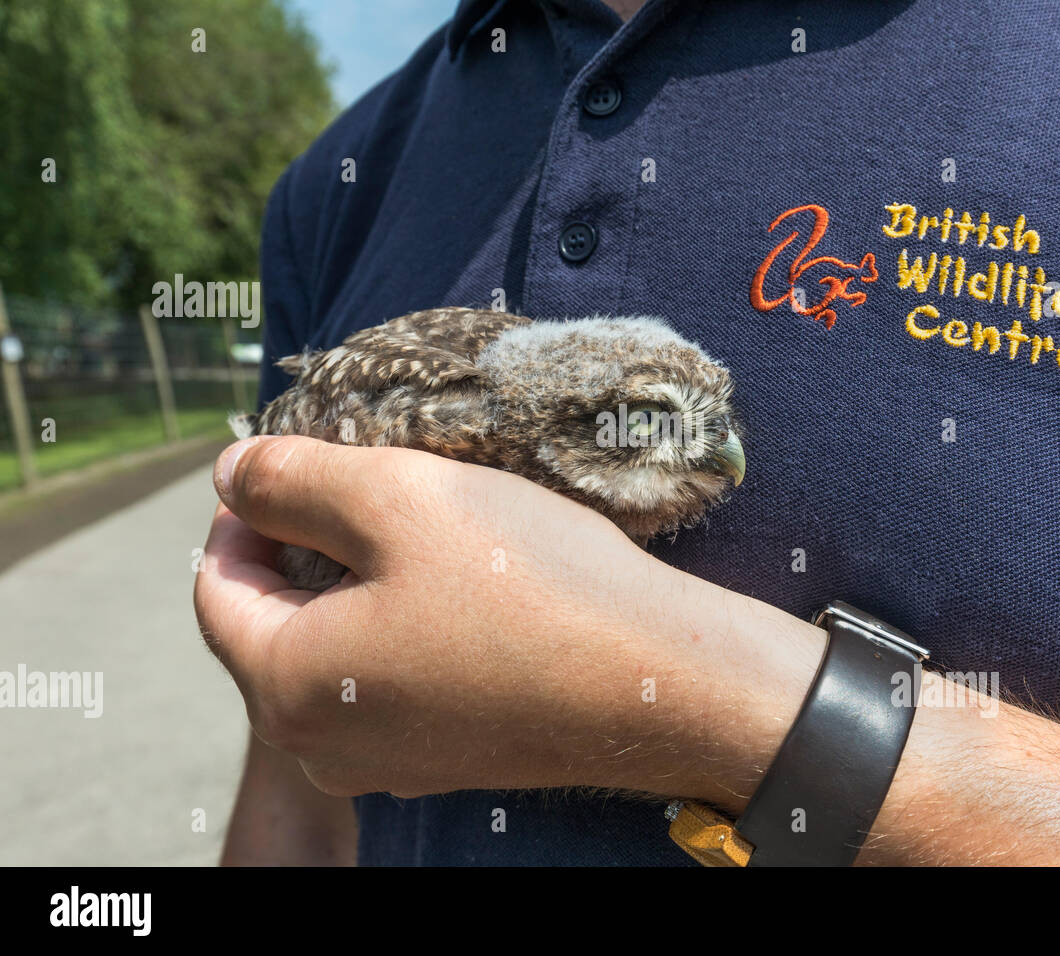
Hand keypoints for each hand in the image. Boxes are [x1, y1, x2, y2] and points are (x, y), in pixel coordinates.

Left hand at [194, 436, 821, 805]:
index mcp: (286, 688)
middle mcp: (323, 747)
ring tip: (417, 527)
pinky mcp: (450, 759)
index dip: (243, 512)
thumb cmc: (528, 585)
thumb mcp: (398, 497)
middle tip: (360, 482)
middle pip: (274, 625)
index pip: (216, 588)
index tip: (289, 460)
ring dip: (358, 584)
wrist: (661, 682)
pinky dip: (405, 625)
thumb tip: (231, 472)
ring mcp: (391, 763)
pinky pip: (395, 681)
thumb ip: (293, 478)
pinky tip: (463, 585)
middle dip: (302, 547)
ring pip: (338, 652)